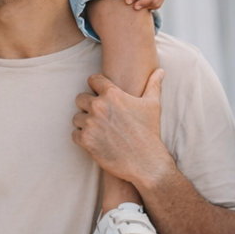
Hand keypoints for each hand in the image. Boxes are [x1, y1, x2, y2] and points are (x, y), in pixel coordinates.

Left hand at [72, 69, 171, 186]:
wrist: (146, 162)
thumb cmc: (150, 132)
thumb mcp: (153, 105)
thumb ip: (153, 85)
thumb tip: (160, 70)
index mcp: (112, 94)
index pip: (93, 80)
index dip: (96, 86)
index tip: (100, 94)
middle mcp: (98, 106)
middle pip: (80, 98)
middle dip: (88, 105)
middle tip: (99, 116)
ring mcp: (90, 123)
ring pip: (77, 117)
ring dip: (84, 123)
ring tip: (98, 130)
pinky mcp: (85, 140)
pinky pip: (74, 134)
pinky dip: (82, 138)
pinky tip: (94, 141)